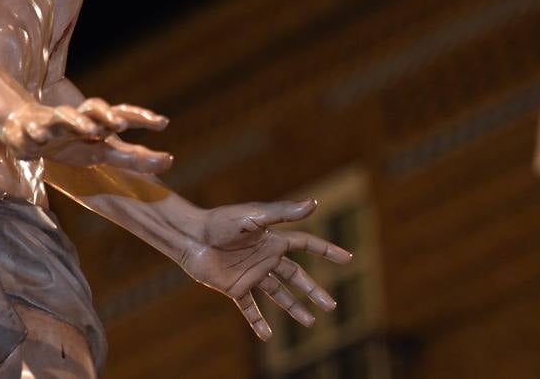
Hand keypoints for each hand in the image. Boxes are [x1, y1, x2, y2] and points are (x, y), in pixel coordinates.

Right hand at [1, 98, 173, 171]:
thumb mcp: (102, 152)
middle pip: (95, 106)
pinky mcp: (30, 129)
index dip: (141, 117)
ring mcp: (54, 122)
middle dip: (107, 113)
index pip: (122, 114)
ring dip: (78, 120)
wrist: (26, 131)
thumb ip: (134, 157)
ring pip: (65, 114)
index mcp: (98, 123)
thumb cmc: (70, 142)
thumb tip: (169, 160)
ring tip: (89, 129)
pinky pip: (33, 128)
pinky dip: (37, 131)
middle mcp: (79, 118)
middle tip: (120, 124)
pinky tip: (41, 137)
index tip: (163, 123)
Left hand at [180, 199, 352, 339]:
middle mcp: (266, 257)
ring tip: (310, 323)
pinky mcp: (235, 288)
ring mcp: (252, 274)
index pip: (307, 244)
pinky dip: (258, 322)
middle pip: (297, 275)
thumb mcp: (253, 216)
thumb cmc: (221, 222)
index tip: (347, 258)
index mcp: (274, 238)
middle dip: (315, 290)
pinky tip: (267, 336)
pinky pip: (250, 308)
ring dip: (294, 308)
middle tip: (332, 306)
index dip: (327, 250)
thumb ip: (282, 213)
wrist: (192, 237)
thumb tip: (313, 204)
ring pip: (279, 294)